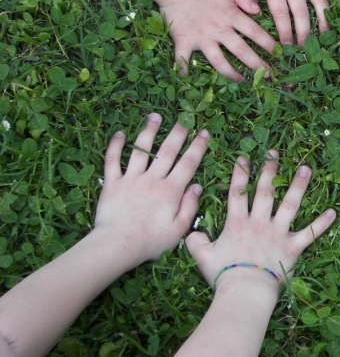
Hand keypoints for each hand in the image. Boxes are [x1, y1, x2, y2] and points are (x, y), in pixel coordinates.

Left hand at [94, 114, 207, 265]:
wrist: (117, 245)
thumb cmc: (150, 241)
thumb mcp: (178, 229)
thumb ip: (189, 206)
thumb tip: (197, 186)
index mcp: (171, 190)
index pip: (188, 163)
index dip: (198, 147)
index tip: (204, 133)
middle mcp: (153, 179)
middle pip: (167, 151)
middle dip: (178, 133)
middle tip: (185, 118)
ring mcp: (131, 179)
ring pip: (141, 150)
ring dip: (149, 131)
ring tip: (155, 116)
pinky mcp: (112, 183)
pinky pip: (113, 161)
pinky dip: (115, 146)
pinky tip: (119, 134)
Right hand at [157, 0, 278, 80]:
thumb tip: (257, 10)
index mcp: (231, 15)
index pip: (255, 32)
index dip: (268, 44)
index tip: (279, 53)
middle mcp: (219, 29)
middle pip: (241, 50)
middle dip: (257, 64)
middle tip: (268, 74)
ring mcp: (201, 37)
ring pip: (219, 61)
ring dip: (231, 73)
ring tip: (242, 81)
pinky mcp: (184, 40)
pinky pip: (183, 59)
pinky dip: (184, 70)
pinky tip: (189, 81)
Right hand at [185, 151, 336, 291]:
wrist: (245, 292)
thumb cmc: (224, 275)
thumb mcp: (202, 257)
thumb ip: (195, 242)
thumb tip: (191, 234)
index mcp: (237, 223)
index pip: (237, 192)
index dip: (239, 173)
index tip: (244, 157)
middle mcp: (259, 223)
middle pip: (265, 191)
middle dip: (269, 170)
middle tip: (274, 153)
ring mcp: (278, 233)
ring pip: (290, 204)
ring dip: (299, 185)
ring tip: (306, 168)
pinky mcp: (293, 247)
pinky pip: (310, 233)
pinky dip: (322, 223)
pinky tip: (333, 212)